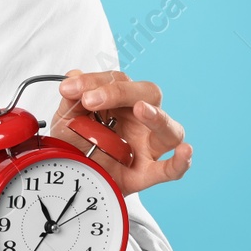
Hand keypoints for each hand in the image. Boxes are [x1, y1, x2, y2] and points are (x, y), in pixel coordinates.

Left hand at [50, 69, 191, 196]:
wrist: (68, 175)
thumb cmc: (74, 143)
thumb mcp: (66, 118)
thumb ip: (72, 98)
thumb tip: (74, 75)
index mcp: (121, 103)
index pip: (118, 81)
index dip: (93, 82)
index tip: (70, 89)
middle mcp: (139, 121)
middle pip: (149, 95)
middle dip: (122, 92)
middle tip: (91, 99)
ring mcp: (146, 146)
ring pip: (169, 129)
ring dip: (158, 117)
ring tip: (141, 110)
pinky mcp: (147, 173)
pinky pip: (171, 169)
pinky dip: (181, 161)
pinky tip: (184, 151)